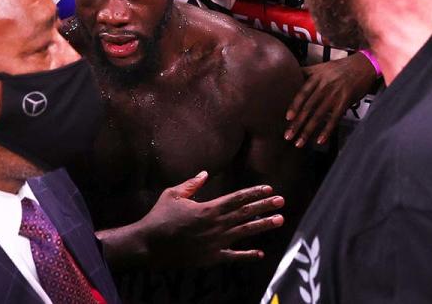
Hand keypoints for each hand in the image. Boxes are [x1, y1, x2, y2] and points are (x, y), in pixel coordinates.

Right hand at [137, 171, 284, 266]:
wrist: (150, 245)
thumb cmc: (159, 217)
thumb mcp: (173, 194)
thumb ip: (191, 184)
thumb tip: (205, 173)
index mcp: (208, 208)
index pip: (237, 198)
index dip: (254, 193)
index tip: (268, 188)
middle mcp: (216, 224)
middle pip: (246, 213)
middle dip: (265, 206)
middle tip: (281, 201)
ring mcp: (216, 242)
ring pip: (245, 232)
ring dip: (263, 225)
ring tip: (279, 220)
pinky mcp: (211, 257)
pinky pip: (233, 256)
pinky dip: (247, 255)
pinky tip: (260, 253)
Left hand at [285, 53, 378, 146]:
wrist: (363, 65)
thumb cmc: (340, 67)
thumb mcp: (321, 67)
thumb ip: (305, 73)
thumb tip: (289, 76)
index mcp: (316, 77)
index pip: (302, 93)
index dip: (294, 106)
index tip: (287, 118)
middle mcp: (324, 87)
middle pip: (308, 107)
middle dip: (297, 124)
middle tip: (287, 136)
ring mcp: (335, 95)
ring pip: (318, 116)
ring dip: (308, 131)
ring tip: (299, 143)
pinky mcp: (345, 102)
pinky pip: (334, 119)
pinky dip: (327, 131)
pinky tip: (320, 140)